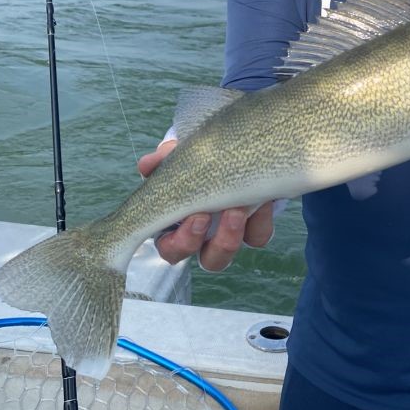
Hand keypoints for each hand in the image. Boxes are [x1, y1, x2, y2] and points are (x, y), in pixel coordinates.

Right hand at [137, 139, 274, 270]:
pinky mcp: (255, 224)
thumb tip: (146, 165)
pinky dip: (261, 219)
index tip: (197, 217)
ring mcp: (232, 232)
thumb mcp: (177, 156)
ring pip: (233, 252)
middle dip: (216, 243)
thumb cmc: (194, 158)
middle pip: (210, 260)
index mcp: (178, 225)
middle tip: (219, 217)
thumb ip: (162, 160)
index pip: (172, 249)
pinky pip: (259, 235)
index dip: (180, 242)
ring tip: (239, 210)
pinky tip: (263, 198)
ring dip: (233, 237)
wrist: (228, 149)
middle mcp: (206, 237)